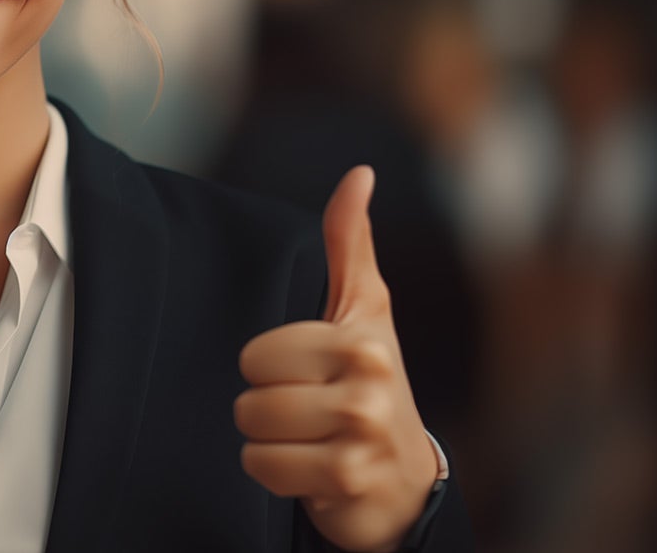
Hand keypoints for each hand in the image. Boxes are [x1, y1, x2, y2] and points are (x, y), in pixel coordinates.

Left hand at [234, 166, 439, 551]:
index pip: (257, 354)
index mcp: (361, 340)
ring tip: (307, 439)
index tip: (307, 375)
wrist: (405, 477)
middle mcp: (368, 386)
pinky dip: (272, 472)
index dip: (268, 367)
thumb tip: (358, 175)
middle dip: (266, 408)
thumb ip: (350, 242)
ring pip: (254, 432)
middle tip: (307, 412)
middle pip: (251, 396)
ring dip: (268, 442)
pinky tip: (307, 469)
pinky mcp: (349, 481)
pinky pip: (264, 468)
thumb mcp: (363, 310)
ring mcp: (361, 436)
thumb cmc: (372, 381)